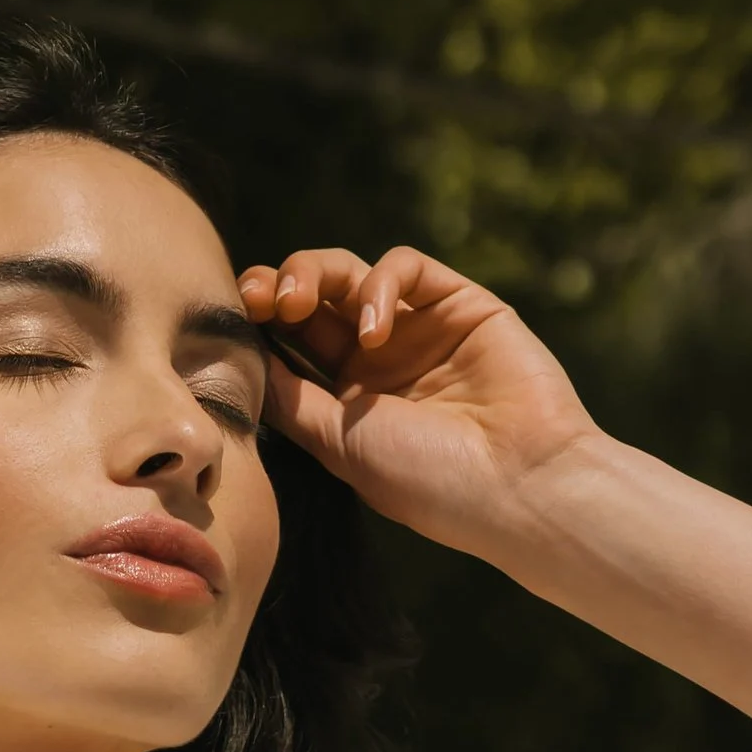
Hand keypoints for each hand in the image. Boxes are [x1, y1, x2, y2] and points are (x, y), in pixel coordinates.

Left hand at [238, 246, 597, 562]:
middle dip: (278, 288)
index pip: (293, 345)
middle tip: (260, 297)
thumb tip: (243, 360)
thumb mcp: (340, 446)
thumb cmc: (427, 482)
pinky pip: (405, 267)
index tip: (235, 317)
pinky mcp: (459, 302)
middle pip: (315, 301)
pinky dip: (379, 284)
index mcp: (348, 404)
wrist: (516, 484)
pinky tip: (374, 328)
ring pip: (352, 274)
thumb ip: (292, 400)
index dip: (260, 323)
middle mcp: (381, 363)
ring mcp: (420, 330)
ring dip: (315, 274)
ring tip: (299, 300)